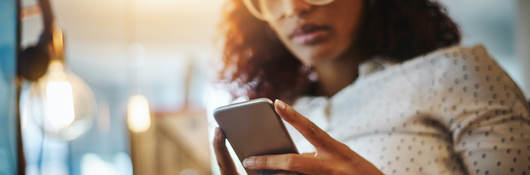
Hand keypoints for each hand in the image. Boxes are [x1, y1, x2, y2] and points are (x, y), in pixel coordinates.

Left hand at [213, 99, 383, 174]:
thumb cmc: (356, 170)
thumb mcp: (339, 155)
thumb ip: (317, 153)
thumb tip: (285, 159)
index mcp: (335, 149)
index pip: (311, 129)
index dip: (293, 116)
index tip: (276, 102)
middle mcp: (331, 165)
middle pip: (294, 163)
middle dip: (268, 162)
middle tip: (247, 159)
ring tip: (254, 171)